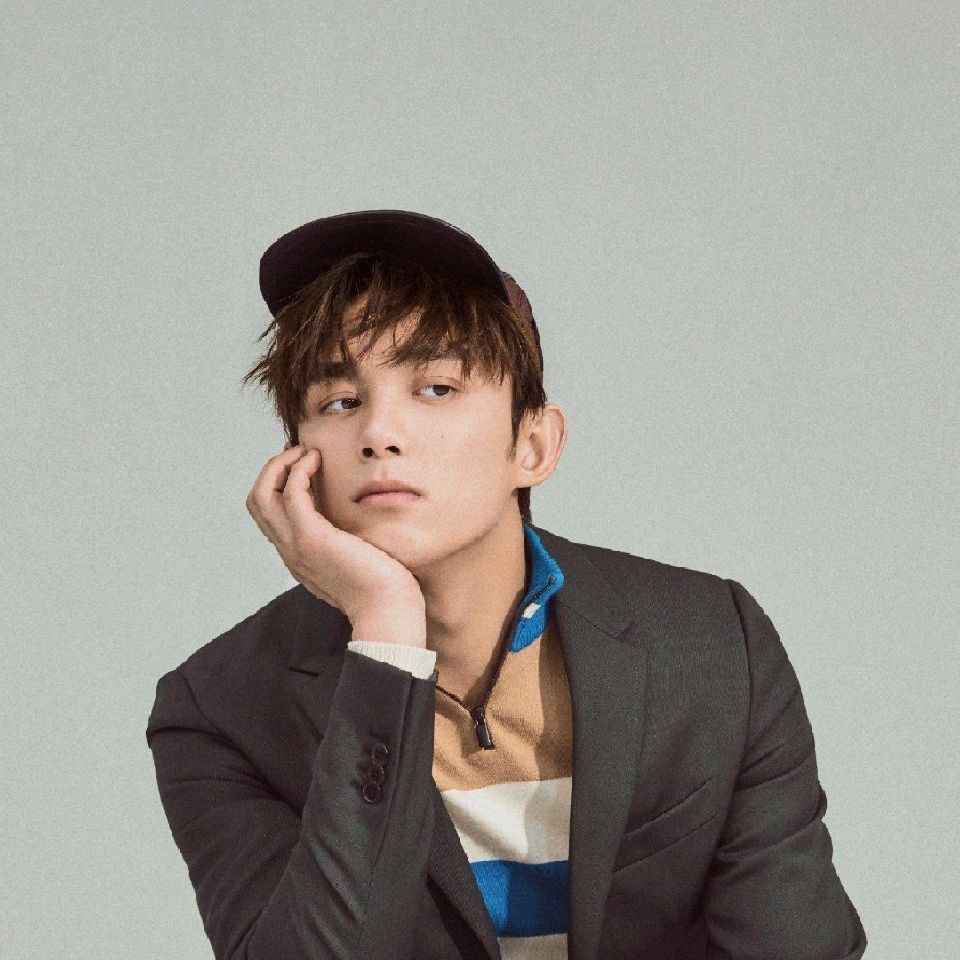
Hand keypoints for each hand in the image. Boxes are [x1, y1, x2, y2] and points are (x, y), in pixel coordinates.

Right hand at [245, 442, 425, 638]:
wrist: (389, 613)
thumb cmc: (384, 589)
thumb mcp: (358, 559)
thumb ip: (349, 542)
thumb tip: (362, 523)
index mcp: (298, 556)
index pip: (270, 514)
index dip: (279, 483)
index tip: (304, 463)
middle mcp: (289, 551)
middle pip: (257, 501)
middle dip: (273, 469)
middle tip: (300, 452)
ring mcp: (296, 545)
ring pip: (262, 495)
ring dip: (280, 464)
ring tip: (306, 451)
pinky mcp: (312, 538)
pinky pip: (291, 493)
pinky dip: (299, 469)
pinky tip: (318, 460)